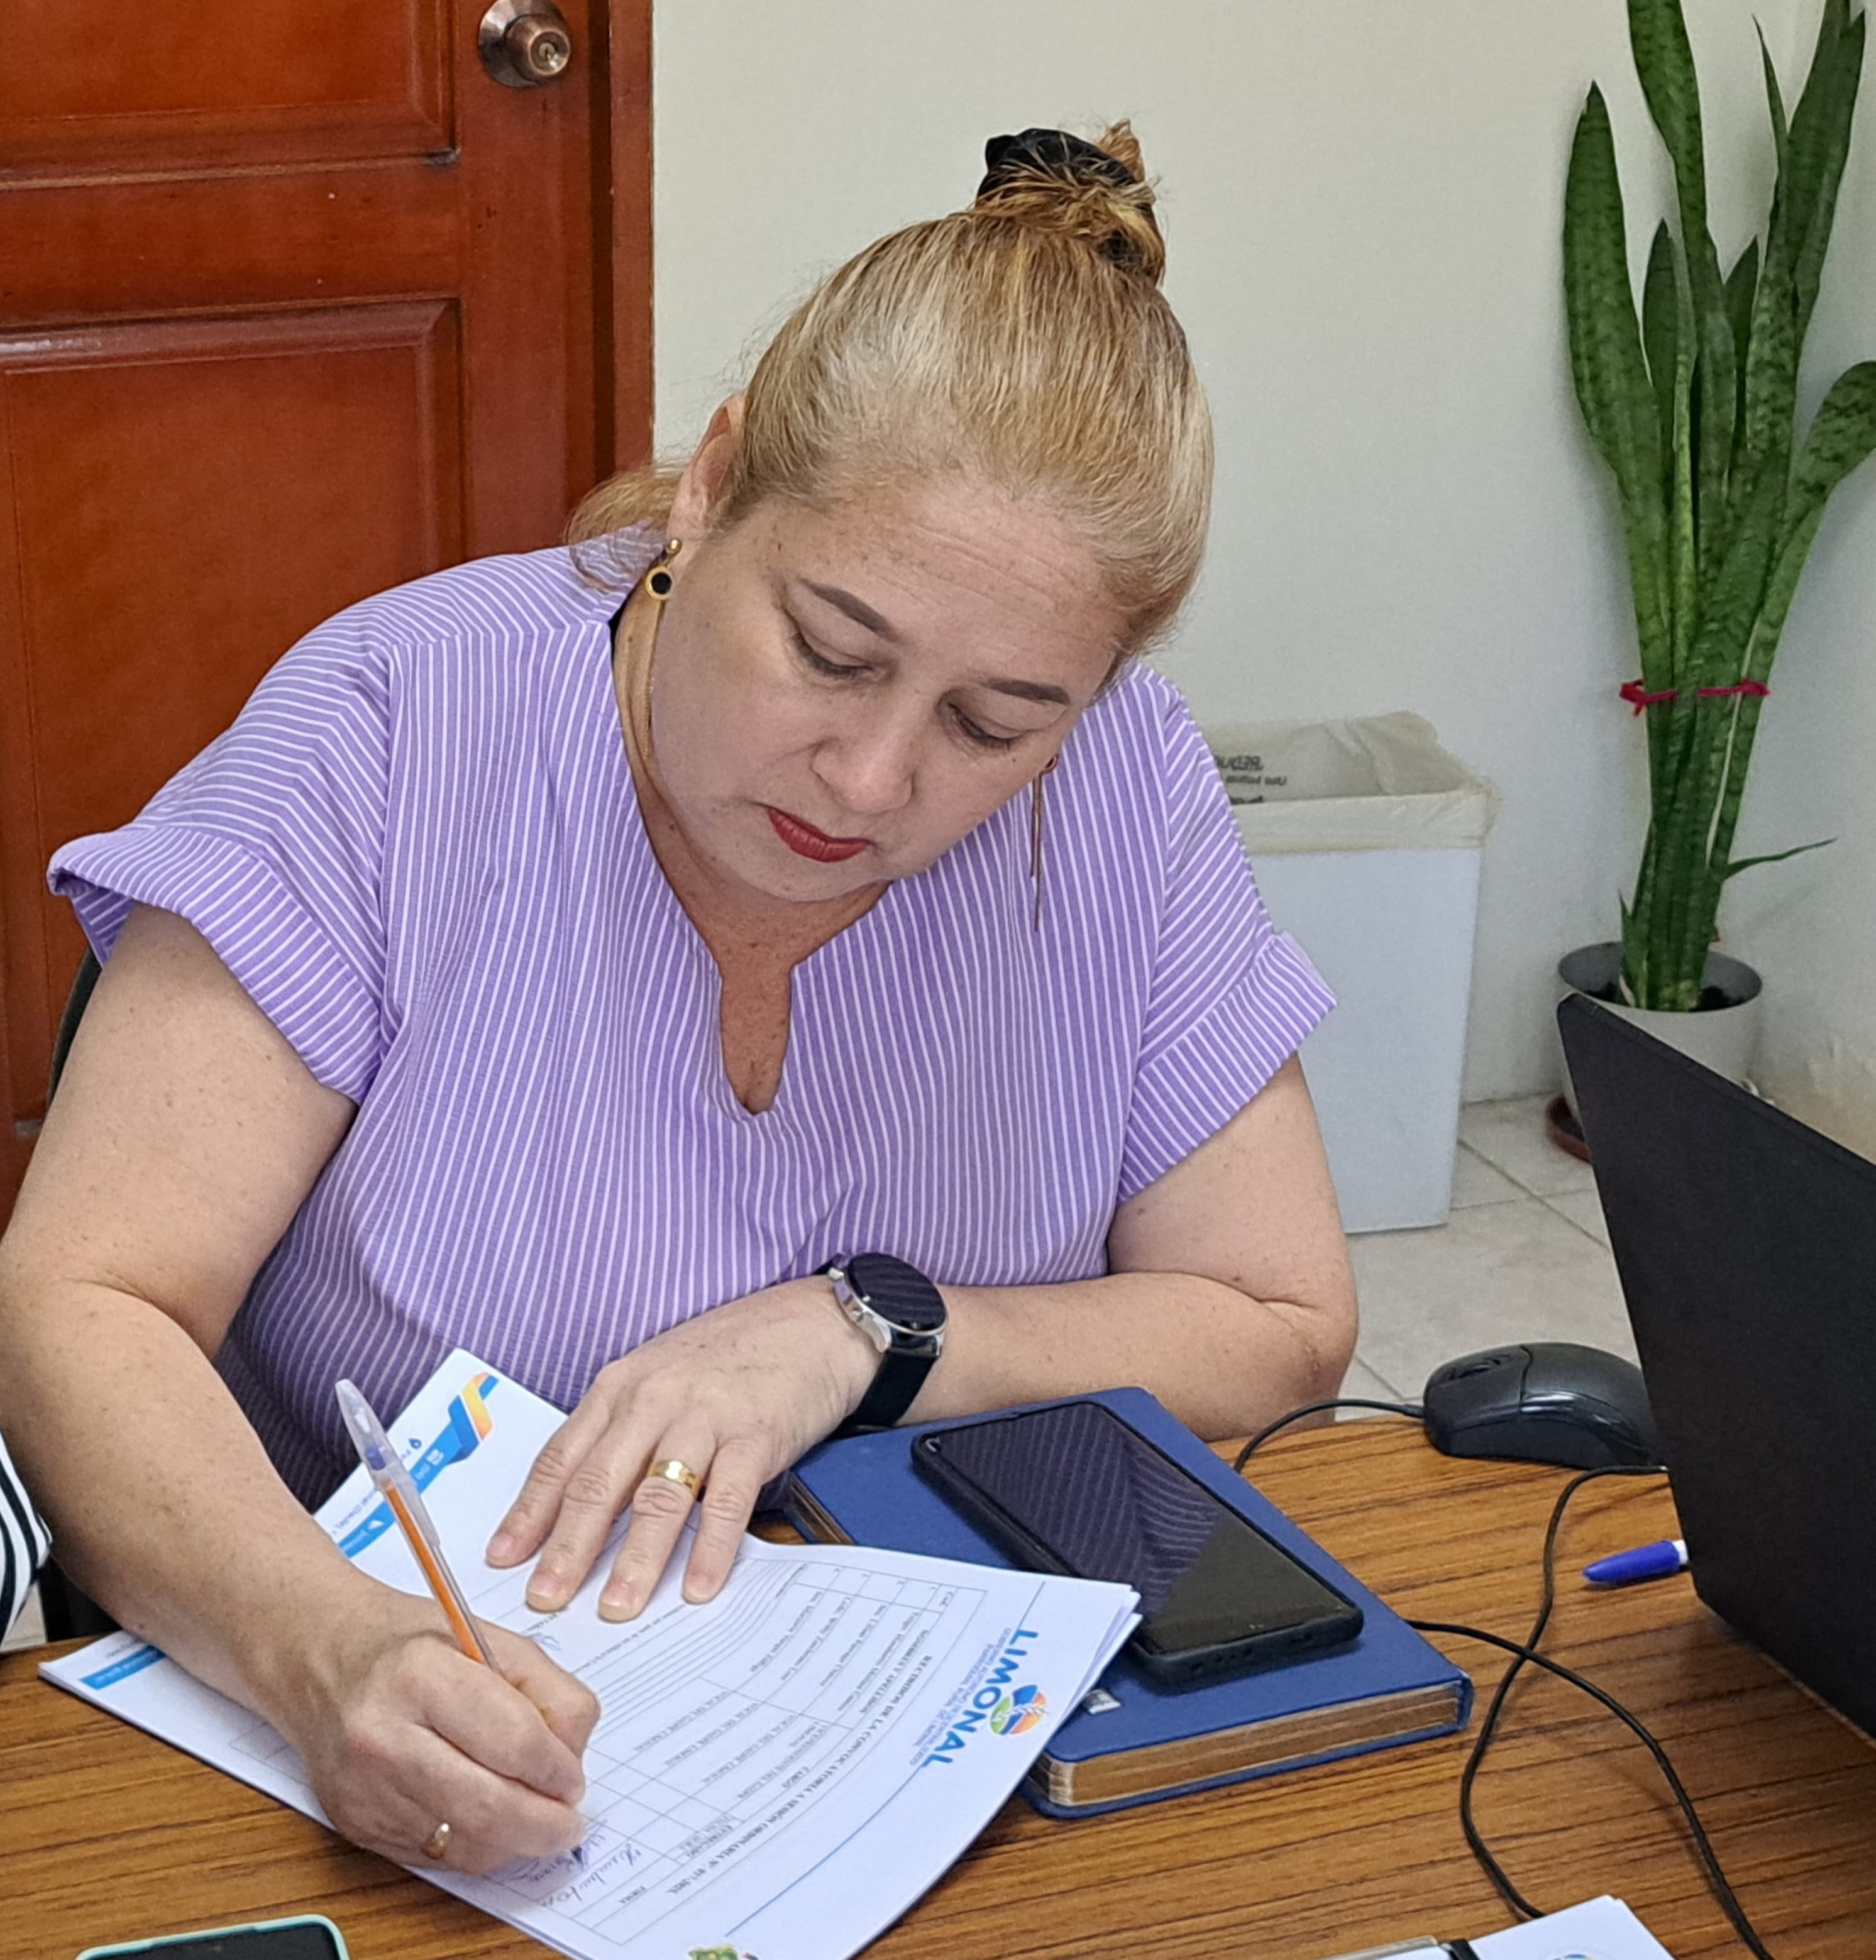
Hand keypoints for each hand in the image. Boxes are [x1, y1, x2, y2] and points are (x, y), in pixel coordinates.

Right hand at [271, 1578, 597, 1874]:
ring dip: (513, 1840)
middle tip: (568, 1821)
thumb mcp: (491, 1637)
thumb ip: (548, 1690)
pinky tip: (485, 1816)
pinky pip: (435, 1856)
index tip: (573, 1776)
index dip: (557, 1768)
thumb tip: (572, 1756)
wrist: (321, 1658)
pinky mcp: (355, 1825)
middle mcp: (384, 1736)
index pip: (513, 1741)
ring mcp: (365, 1789)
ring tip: (531, 1815)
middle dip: (544, 1825)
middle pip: (487, 1808)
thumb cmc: (411, 1643)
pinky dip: (475, 1845)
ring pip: (464, 1846)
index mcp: (423, 1674)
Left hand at [484, 1276, 874, 1620]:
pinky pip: (727, 1500)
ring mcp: (706, 1415)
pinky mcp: (756, 1433)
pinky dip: (710, 1548)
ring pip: (658, 1496)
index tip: (502, 1559)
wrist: (812, 1322)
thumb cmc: (732, 1354)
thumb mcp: (661, 1378)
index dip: (530, 1511)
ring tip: (616, 1607)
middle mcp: (654, 1398)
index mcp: (621, 1386)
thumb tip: (583, 1507)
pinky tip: (699, 1587)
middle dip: (568, 1547)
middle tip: (545, 1599)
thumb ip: (624, 1432)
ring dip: (635, 1558)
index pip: (562, 1456)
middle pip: (600, 1482)